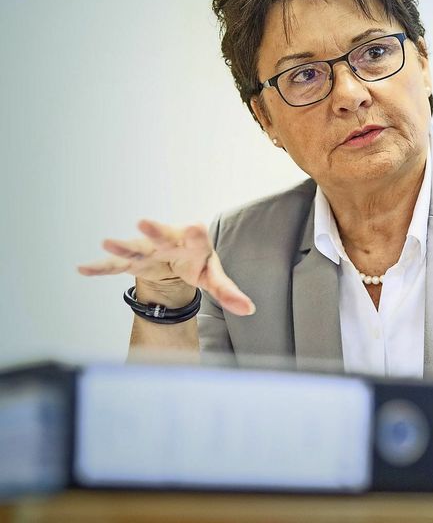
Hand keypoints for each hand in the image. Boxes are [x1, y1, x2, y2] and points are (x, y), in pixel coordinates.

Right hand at [78, 219, 254, 315]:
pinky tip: (83, 268)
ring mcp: (148, 250)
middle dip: (154, 230)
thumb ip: (228, 292)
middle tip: (144, 222)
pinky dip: (100, 267)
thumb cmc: (197, 262)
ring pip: (134, 248)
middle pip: (162, 235)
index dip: (195, 235)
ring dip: (121, 246)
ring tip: (107, 241)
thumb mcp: (213, 276)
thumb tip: (249, 309)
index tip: (195, 227)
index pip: (196, 238)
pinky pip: (114, 265)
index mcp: (193, 243)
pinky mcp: (132, 261)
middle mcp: (169, 241)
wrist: (175, 256)